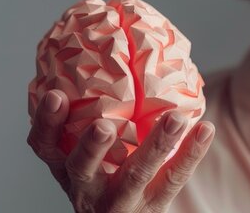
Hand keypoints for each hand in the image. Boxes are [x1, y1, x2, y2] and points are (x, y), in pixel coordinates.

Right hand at [27, 89, 214, 212]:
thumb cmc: (104, 177)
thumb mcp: (84, 156)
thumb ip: (85, 117)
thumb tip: (104, 52)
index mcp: (66, 166)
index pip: (44, 146)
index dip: (46, 122)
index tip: (53, 95)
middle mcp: (87, 187)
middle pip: (83, 168)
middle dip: (91, 147)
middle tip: (103, 126)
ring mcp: (120, 201)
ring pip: (136, 175)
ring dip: (156, 145)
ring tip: (176, 119)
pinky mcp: (152, 206)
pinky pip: (173, 179)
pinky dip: (191, 153)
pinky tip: (205, 130)